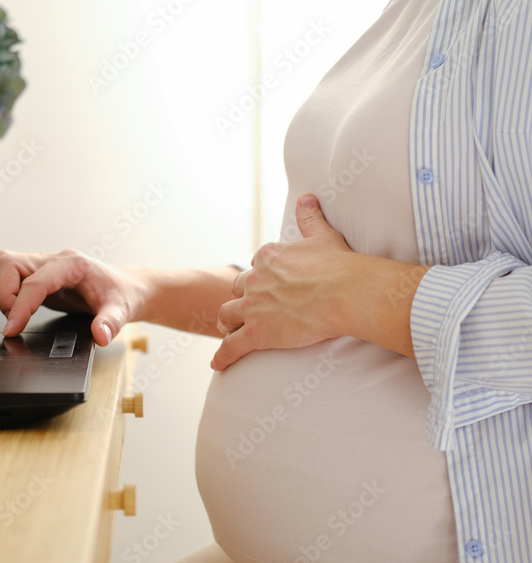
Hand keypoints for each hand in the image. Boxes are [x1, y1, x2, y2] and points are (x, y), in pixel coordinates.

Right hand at [0, 248, 146, 344]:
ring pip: (4, 266)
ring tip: (11, 317)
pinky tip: (0, 307)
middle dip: (3, 294)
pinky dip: (0, 290)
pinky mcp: (40, 277)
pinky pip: (8, 275)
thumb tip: (100, 336)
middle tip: (13, 322)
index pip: (35, 280)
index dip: (19, 305)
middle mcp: (55, 261)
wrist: (130, 289)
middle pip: (9, 263)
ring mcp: (45, 266)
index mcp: (73, 264)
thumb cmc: (125, 295)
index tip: (12, 329)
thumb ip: (111, 323)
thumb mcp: (123, 310)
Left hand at [211, 194, 354, 369]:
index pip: (256, 266)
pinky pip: (231, 346)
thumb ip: (310, 217)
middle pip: (237, 289)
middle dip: (240, 297)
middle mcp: (255, 279)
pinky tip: (218, 364)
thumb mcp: (322, 235)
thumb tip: (307, 197)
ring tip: (229, 330)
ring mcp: (253, 307)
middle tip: (245, 308)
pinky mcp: (255, 333)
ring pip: (227, 315)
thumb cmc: (338, 265)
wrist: (345, 293)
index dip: (260, 276)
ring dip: (227, 322)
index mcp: (269, 257)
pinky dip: (222, 356)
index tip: (266, 284)